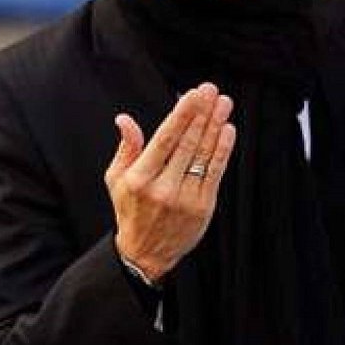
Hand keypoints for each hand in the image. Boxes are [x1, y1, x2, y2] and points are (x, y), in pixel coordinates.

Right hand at [104, 82, 235, 281]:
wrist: (146, 254)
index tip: (193, 93)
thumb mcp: (116, 180)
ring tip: (224, 104)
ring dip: (216, 126)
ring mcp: (185, 198)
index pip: (165, 139)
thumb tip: (124, 119)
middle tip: (212, 90)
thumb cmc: (131, 210)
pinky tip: (228, 130)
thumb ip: (126, 148)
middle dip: (202, 113)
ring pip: (203, 155)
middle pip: (187, 143)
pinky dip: (223, 150)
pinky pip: (215, 172)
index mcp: (140, 179)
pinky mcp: (203, 207)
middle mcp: (163, 188)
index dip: (182, 114)